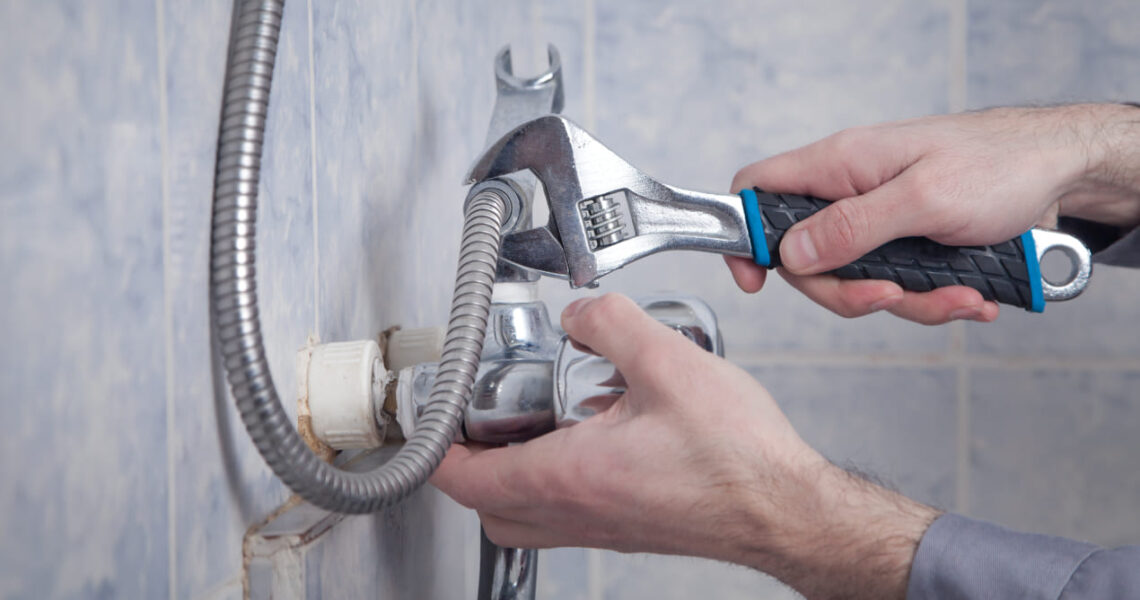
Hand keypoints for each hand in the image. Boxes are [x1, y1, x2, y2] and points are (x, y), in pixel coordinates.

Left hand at [431, 294, 938, 598]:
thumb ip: (613, 324)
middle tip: (480, 421)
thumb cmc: (740, 459)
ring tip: (535, 425)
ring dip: (512, 477)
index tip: (438, 415)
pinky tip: (596, 436)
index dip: (437, 446)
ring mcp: (603, 528)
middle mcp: (578, 512)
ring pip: (525, 518)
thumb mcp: (670, 364)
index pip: (466, 478)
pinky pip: (567, 515)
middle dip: (470, 465)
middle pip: (487, 506)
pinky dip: (556, 484)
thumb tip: (581, 312)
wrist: (787, 510)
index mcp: (570, 476)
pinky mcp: (630, 529)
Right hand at [727, 103, 1139, 323]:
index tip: (753, 278)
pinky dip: (932, 301)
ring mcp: (877, 223)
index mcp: (840, 165)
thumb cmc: (1000, 164)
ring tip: (960, 296)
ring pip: (855, 282)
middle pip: (806, 259)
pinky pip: (896, 288)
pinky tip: (970, 296)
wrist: (1060, 173)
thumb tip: (791, 252)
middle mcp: (850, 193)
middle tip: (889, 296)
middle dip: (847, 292)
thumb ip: (853, 226)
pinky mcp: (906, 247)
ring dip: (907, 302)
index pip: (759, 190)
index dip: (743, 235)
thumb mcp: (924, 197)